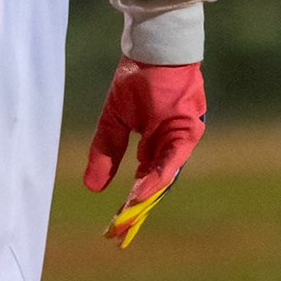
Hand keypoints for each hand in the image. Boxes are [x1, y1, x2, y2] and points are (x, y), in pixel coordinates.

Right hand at [83, 58, 205, 247]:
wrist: (154, 49)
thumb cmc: (137, 78)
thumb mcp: (114, 120)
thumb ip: (105, 151)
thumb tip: (92, 187)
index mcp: (154, 143)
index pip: (143, 179)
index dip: (129, 201)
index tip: (115, 223)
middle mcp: (169, 145)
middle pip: (155, 184)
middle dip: (137, 209)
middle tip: (120, 232)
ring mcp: (181, 139)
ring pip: (164, 175)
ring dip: (146, 197)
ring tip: (128, 217)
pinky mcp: (188, 129)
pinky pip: (173, 157)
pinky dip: (158, 174)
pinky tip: (143, 190)